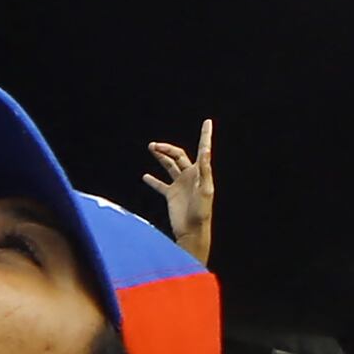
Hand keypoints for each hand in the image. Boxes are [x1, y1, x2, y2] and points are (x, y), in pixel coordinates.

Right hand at [145, 120, 216, 261]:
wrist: (192, 231)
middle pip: (178, 155)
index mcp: (200, 172)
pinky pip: (161, 185)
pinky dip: (153, 180)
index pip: (203, 149)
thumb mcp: (205, 190)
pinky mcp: (172, 195)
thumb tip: (206, 150)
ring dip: (160, 156)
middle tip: (154, 145)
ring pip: (169, 165)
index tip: (208, 122)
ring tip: (151, 147)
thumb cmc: (202, 212)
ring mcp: (180, 184)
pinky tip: (146, 176)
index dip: (205, 135)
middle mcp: (190, 176)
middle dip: (167, 148)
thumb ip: (204, 170)